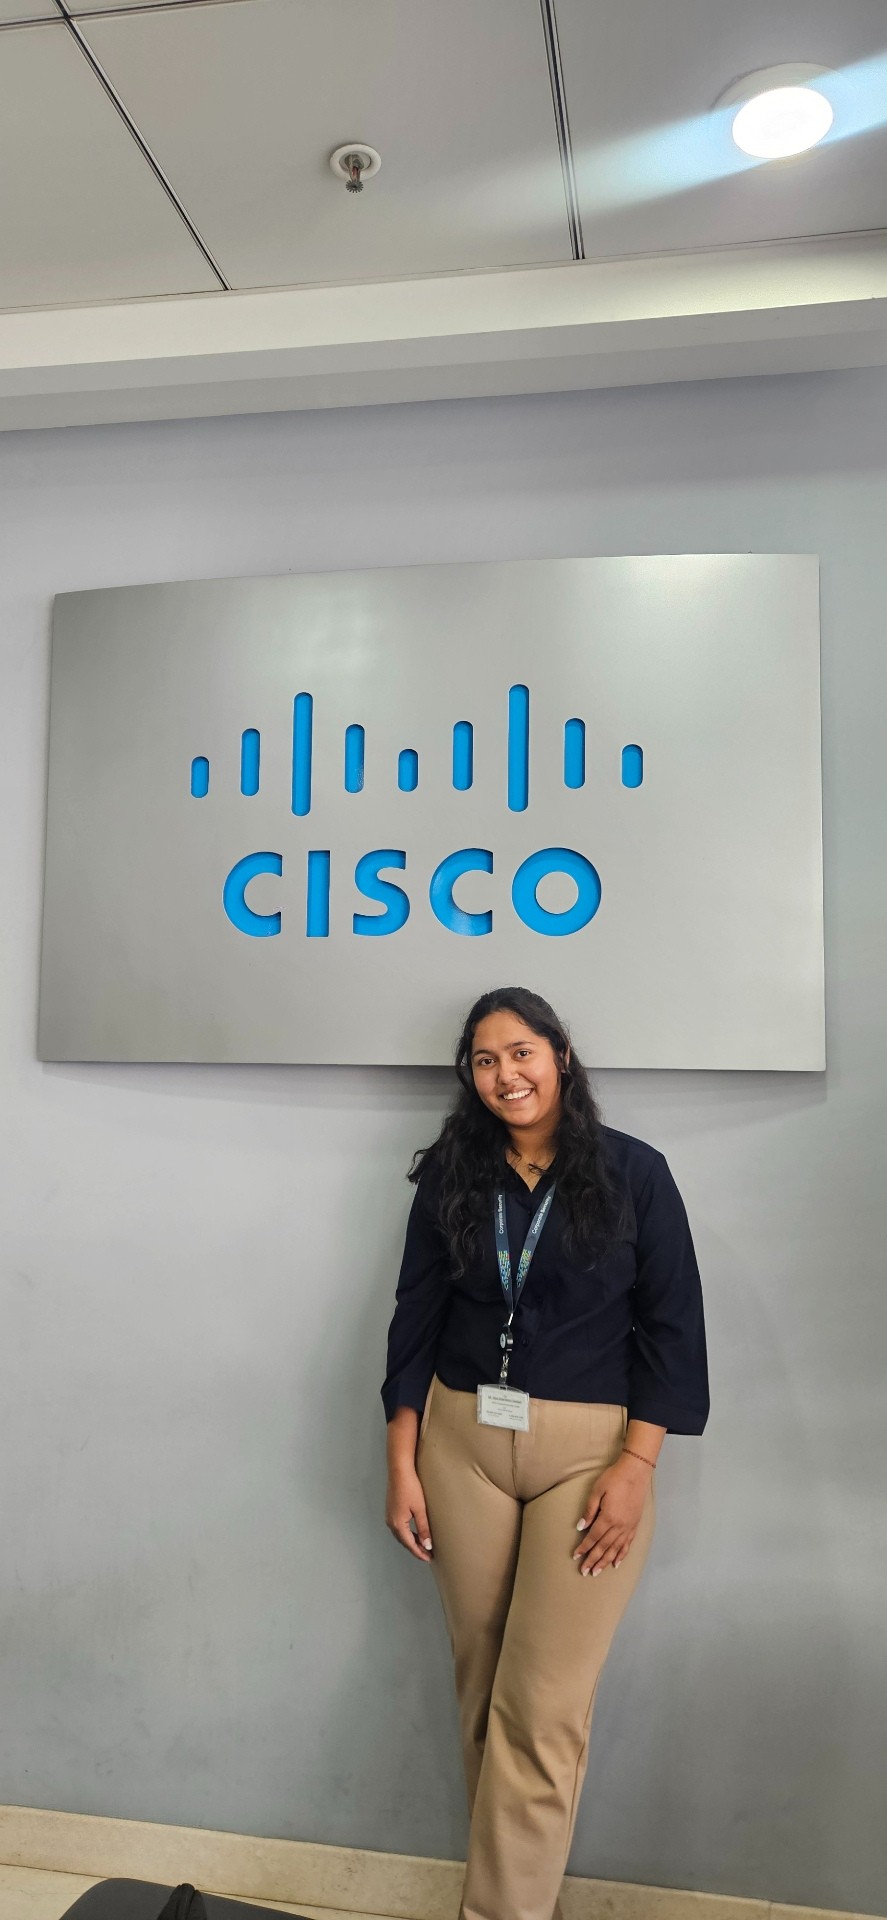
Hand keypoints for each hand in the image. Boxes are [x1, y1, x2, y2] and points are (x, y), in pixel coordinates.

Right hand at [386, 1465, 432, 1564]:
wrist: (399, 1471)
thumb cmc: (410, 1488)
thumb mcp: (420, 1510)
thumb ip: (423, 1528)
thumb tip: (427, 1545)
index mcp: (398, 1524)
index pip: (410, 1544)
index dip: (420, 1553)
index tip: (429, 1558)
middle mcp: (391, 1522)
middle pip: (404, 1541)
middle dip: (416, 1548)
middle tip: (428, 1554)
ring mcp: (390, 1516)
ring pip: (401, 1535)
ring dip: (411, 1541)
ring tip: (423, 1545)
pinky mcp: (391, 1510)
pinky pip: (399, 1527)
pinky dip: (407, 1533)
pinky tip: (414, 1531)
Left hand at [573, 1456, 650, 1575]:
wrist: (635, 1471)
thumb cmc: (614, 1478)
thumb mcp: (597, 1491)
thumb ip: (589, 1510)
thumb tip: (580, 1527)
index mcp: (608, 1518)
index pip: (593, 1538)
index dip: (584, 1548)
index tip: (576, 1556)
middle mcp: (619, 1526)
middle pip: (603, 1547)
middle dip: (593, 1560)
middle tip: (584, 1572)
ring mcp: (628, 1527)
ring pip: (615, 1549)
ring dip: (605, 1562)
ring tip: (597, 1572)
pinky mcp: (635, 1525)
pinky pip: (627, 1544)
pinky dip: (621, 1555)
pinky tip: (617, 1563)